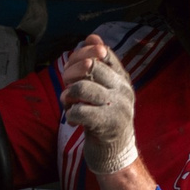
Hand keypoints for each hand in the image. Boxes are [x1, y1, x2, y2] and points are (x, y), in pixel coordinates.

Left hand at [62, 44, 139, 176]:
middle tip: (66, 85)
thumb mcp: (105, 89)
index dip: (81, 53)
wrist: (116, 153)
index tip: (72, 65)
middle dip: (70, 73)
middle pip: (90, 66)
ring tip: (68, 102)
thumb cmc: (106, 118)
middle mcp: (123, 89)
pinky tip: (73, 119)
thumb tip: (92, 36)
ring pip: (82, 88)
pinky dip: (70, 113)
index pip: (102, 52)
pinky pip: (79, 111)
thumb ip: (98, 65)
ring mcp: (117, 107)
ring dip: (67, 94)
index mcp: (122, 78)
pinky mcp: (107, 125)